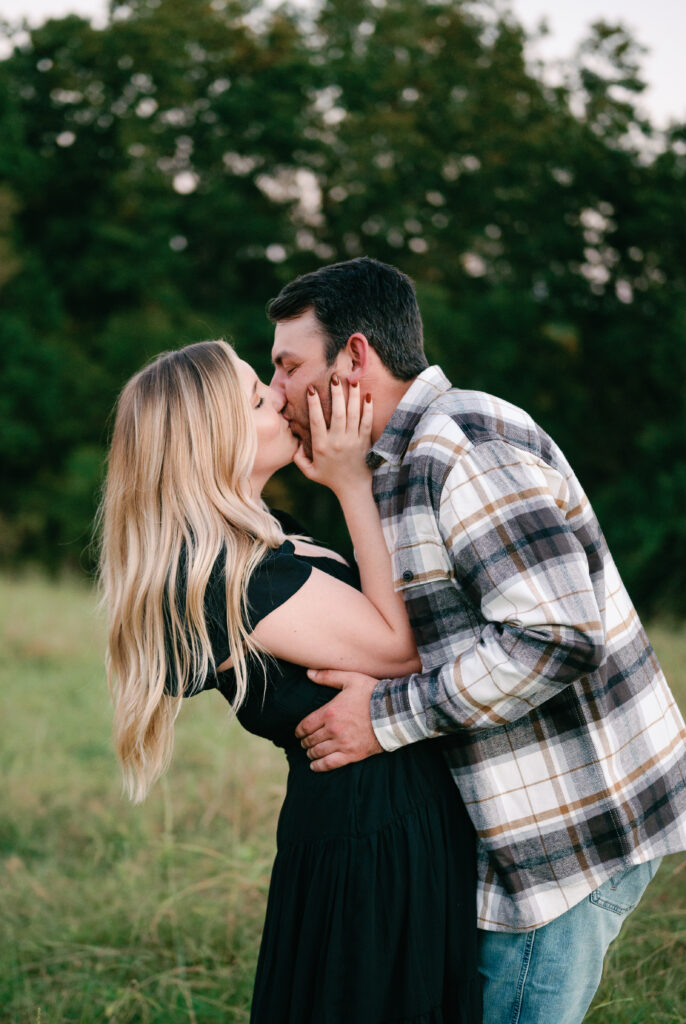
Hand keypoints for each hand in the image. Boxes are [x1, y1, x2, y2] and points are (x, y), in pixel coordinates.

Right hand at [292, 375, 372, 495]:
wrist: (353, 489)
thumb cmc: (330, 478)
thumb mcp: (309, 471)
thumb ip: (298, 458)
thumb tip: (293, 443)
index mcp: (321, 446)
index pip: (316, 421)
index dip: (314, 404)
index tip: (312, 389)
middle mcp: (337, 441)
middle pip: (337, 413)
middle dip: (336, 393)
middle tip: (335, 377)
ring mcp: (353, 441)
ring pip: (353, 414)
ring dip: (353, 396)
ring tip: (352, 379)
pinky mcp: (365, 442)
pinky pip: (367, 422)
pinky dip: (368, 408)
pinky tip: (368, 395)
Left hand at [295, 669, 382, 771]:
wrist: (394, 713)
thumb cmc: (372, 694)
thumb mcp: (350, 679)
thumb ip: (328, 676)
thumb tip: (309, 673)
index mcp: (330, 712)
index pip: (306, 725)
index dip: (299, 731)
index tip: (298, 733)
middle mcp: (333, 730)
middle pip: (311, 739)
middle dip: (305, 741)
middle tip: (304, 742)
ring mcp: (342, 743)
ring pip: (318, 752)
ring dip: (310, 752)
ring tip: (309, 752)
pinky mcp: (352, 754)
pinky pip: (330, 764)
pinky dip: (319, 766)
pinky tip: (314, 766)